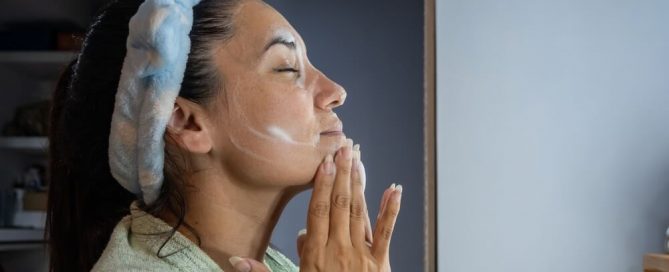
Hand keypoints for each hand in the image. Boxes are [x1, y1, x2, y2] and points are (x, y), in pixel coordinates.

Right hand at [298, 139, 402, 270]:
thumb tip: (237, 259)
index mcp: (316, 256)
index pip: (318, 212)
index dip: (321, 186)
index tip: (325, 163)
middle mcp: (339, 251)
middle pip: (340, 205)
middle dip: (342, 174)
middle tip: (344, 147)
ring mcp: (361, 256)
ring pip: (359, 212)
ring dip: (359, 183)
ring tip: (359, 159)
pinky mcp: (380, 264)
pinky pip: (386, 232)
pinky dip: (390, 209)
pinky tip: (395, 189)